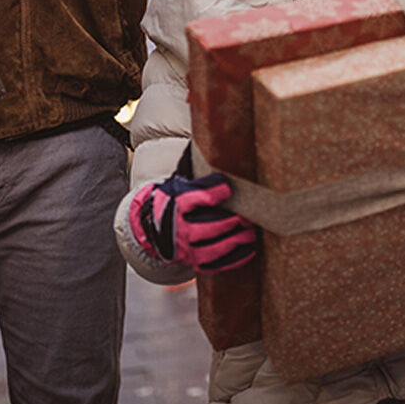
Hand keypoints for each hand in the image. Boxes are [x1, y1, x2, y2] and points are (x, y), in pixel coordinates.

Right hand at [128, 171, 256, 273]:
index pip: (194, 198)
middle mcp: (179, 227)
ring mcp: (186, 248)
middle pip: (207, 226)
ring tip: (250, 232)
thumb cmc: (175, 199)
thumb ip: (196, 167)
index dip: (212, 192)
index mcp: (176, 203)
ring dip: (235, 240)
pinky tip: (249, 249)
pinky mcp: (194, 262)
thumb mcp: (180, 181)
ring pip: (213, 248)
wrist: (154, 226)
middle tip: (248, 216)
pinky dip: (234, 258)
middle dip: (230, 221)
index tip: (228, 187)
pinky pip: (216, 265)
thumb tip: (208, 138)